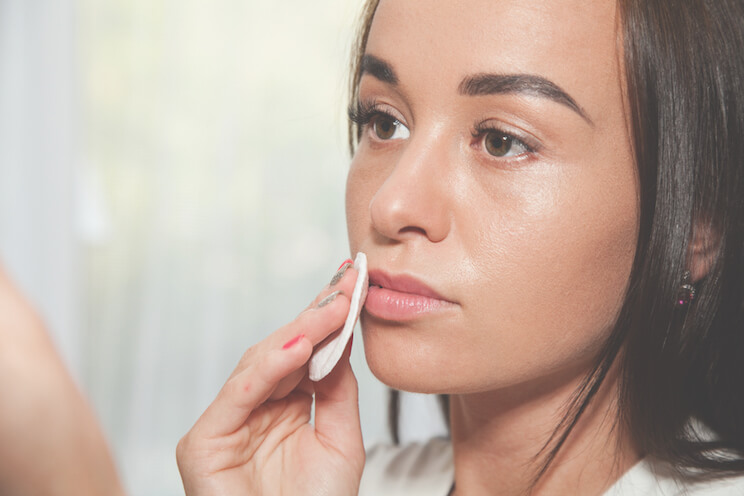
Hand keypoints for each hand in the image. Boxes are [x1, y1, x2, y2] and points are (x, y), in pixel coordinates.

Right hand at [177, 266, 364, 494]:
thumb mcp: (340, 439)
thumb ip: (338, 389)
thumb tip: (341, 338)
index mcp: (282, 409)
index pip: (303, 354)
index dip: (326, 319)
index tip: (352, 285)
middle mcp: (253, 411)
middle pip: (281, 351)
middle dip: (315, 315)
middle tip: (347, 284)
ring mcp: (227, 424)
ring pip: (258, 363)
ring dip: (299, 333)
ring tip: (333, 308)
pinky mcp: (203, 442)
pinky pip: (238, 394)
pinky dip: (268, 367)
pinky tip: (301, 345)